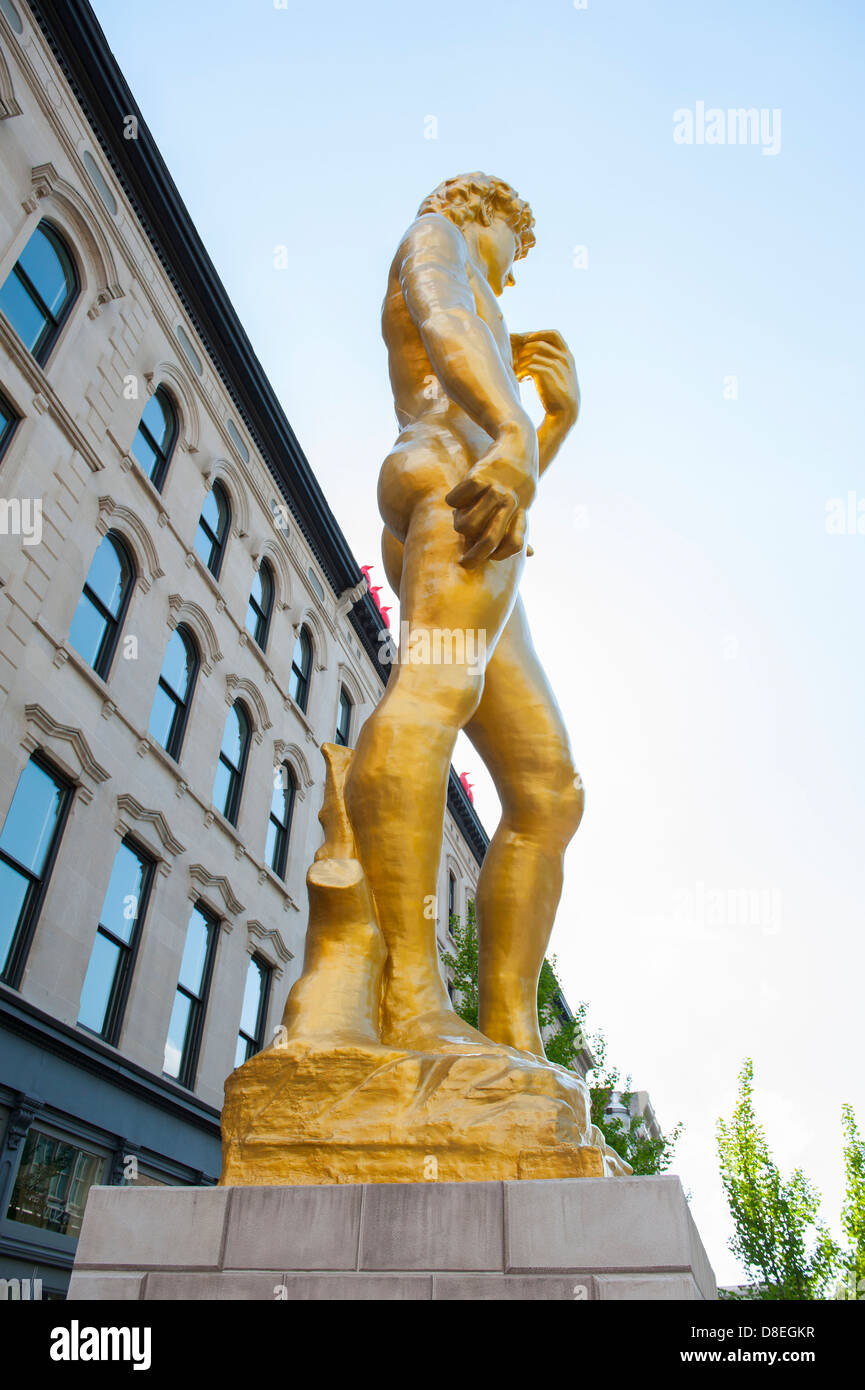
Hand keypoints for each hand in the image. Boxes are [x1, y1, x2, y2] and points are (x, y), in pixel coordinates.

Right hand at [445, 420, 537, 566]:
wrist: (518, 440)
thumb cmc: (520, 476)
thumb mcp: (527, 500)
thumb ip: (522, 527)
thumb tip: (532, 554)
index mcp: (522, 511)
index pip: (514, 544)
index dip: (499, 555)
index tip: (489, 556)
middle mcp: (510, 503)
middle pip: (488, 540)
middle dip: (473, 557)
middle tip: (464, 559)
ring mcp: (494, 490)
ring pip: (466, 525)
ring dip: (459, 523)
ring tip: (461, 515)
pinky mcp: (479, 477)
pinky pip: (455, 501)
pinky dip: (453, 500)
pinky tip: (459, 495)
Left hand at [511, 330, 579, 424]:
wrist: (564, 413)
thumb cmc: (556, 394)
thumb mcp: (555, 375)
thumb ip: (548, 361)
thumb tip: (527, 351)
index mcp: (567, 356)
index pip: (554, 334)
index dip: (539, 334)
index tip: (526, 341)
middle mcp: (564, 358)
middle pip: (540, 343)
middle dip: (525, 349)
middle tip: (516, 359)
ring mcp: (557, 365)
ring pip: (533, 355)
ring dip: (522, 362)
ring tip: (517, 372)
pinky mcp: (548, 374)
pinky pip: (530, 366)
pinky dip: (522, 372)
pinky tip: (519, 379)